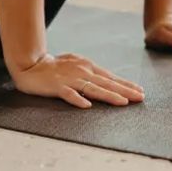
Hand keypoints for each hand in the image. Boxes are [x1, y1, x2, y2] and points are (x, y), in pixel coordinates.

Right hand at [12, 53, 144, 108]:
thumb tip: (106, 80)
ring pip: (92, 88)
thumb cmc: (54, 66)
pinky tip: (87, 105)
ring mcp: (69, 79)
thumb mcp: (76, 65)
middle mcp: (81, 72)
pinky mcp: (57, 87)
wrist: (31, 65)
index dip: (125, 84)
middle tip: (140, 97)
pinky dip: (77, 99)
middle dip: (125, 90)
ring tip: (122, 102)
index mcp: (87, 67)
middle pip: (106, 83)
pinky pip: (68, 94)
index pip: (110, 77)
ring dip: (108, 95)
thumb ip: (90, 72)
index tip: (140, 91)